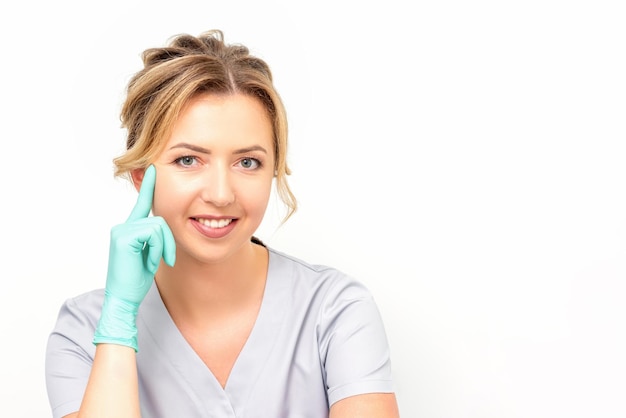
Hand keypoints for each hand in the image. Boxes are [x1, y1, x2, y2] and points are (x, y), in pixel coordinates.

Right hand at [93, 165, 175, 350]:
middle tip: (164, 259)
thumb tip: (162, 227)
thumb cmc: (136, 280)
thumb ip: (154, 238)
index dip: (149, 186)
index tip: (153, 168)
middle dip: (168, 241)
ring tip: (153, 262)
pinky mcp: (124, 237)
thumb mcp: (150, 254)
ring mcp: (122, 231)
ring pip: (159, 226)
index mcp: (130, 229)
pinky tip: (149, 262)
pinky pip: (154, 233)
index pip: (142, 204)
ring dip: (164, 247)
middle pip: (160, 219)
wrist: (124, 298)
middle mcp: (123, 227)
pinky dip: (158, 249)